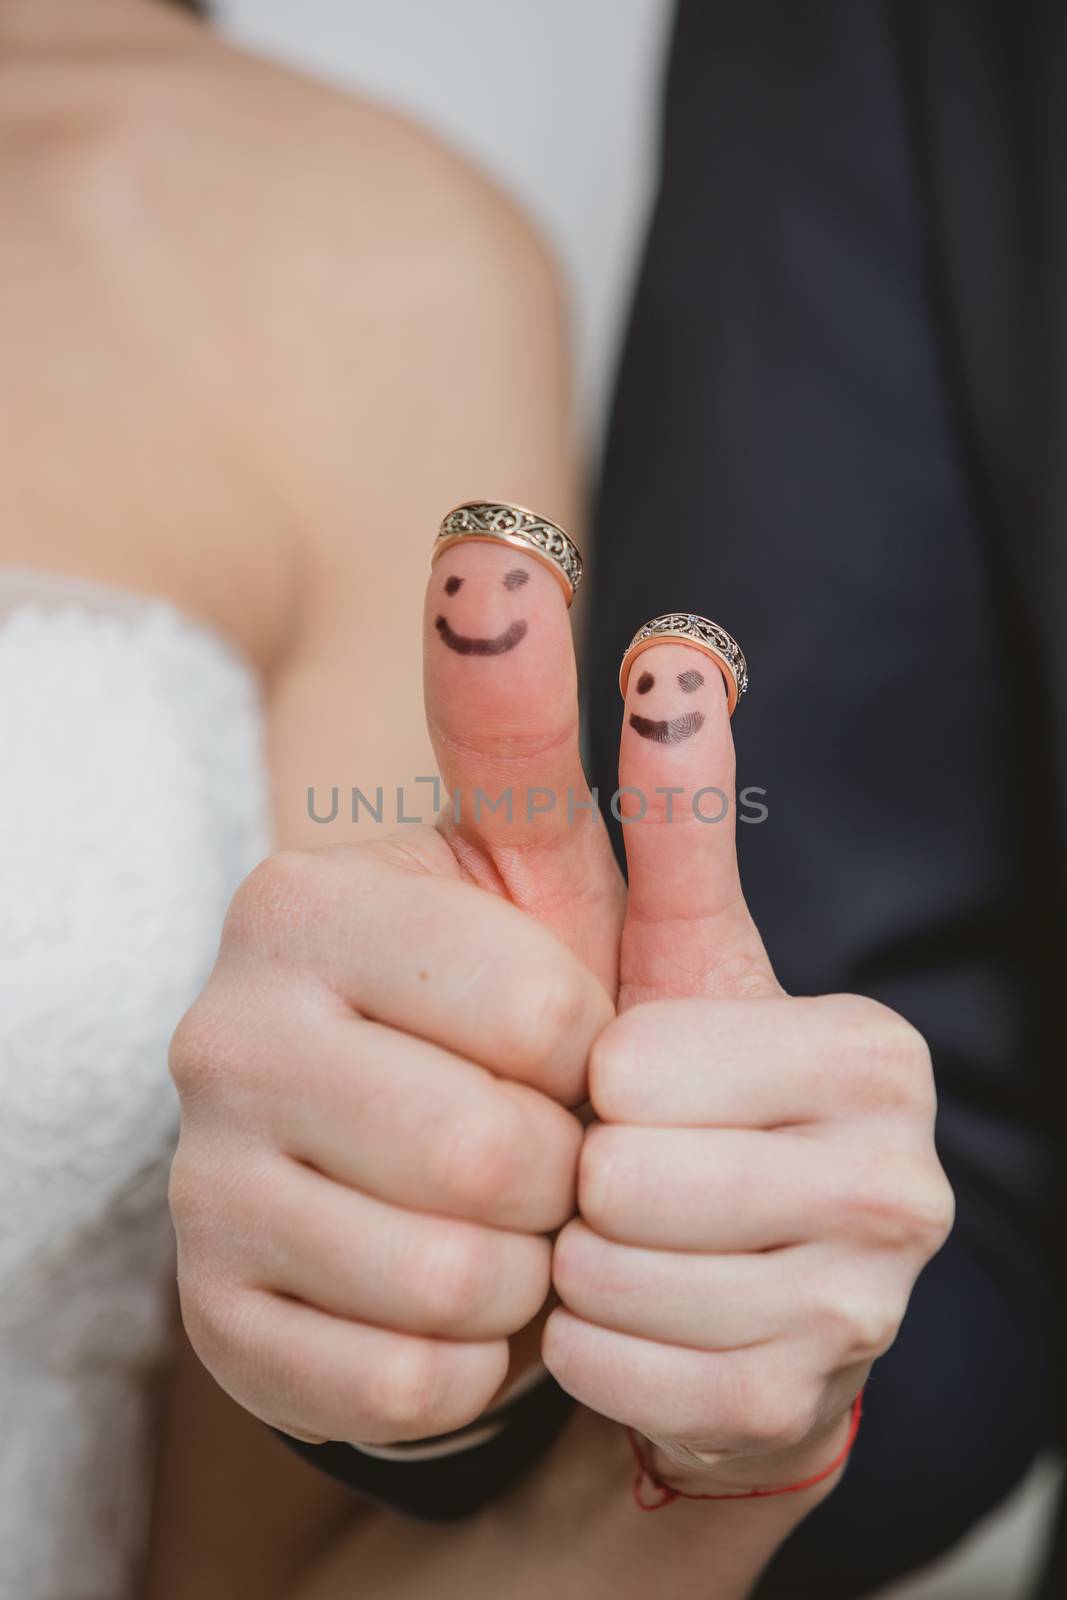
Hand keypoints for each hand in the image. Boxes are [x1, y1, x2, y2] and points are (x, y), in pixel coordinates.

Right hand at [169, 531, 623, 1445]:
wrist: (445, 1176)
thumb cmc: (519, 1010)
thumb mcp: (548, 870)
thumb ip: (527, 723)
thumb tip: (509, 555)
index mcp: (299, 906)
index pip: (539, 1011)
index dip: (596, 1050)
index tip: (570, 1042)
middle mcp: (219, 1032)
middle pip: (490, 1156)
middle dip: (567, 1171)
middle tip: (549, 1147)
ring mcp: (200, 1184)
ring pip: (450, 1282)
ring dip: (528, 1270)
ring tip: (508, 1221)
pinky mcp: (214, 1321)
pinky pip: (401, 1388)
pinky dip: (472, 1362)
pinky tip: (455, 1299)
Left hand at [543, 635, 954, 1493]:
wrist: (719, 1264)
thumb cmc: (682, 1089)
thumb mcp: (668, 945)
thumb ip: (669, 805)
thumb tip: (674, 649)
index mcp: (870, 1052)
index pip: (633, 1065)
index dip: (589, 1078)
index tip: (624, 1086)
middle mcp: (901, 1180)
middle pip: (621, 1180)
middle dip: (580, 1175)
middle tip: (613, 1168)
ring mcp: (868, 1310)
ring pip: (610, 1283)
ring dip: (576, 1261)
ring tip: (620, 1236)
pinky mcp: (804, 1407)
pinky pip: (616, 1376)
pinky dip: (589, 1345)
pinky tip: (629, 1311)